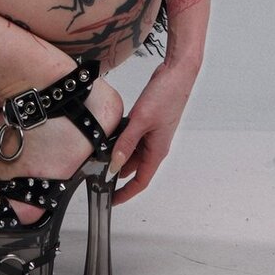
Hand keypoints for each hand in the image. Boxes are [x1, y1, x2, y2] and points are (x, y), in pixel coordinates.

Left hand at [107, 60, 197, 203]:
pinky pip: (134, 137)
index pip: (141, 180)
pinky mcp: (148, 122)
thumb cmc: (166, 96)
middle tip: (98, 174)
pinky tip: (111, 135)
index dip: (126, 193)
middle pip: (135, 167)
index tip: (113, 200)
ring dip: (119, 154)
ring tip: (100, 154)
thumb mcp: (141, 120)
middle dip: (118, 173)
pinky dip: (123, 139)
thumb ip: (127, 143)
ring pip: (134, 151)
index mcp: (157, 150)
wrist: (176, 74)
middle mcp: (155, 145)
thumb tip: (114, 164)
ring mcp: (152, 133)